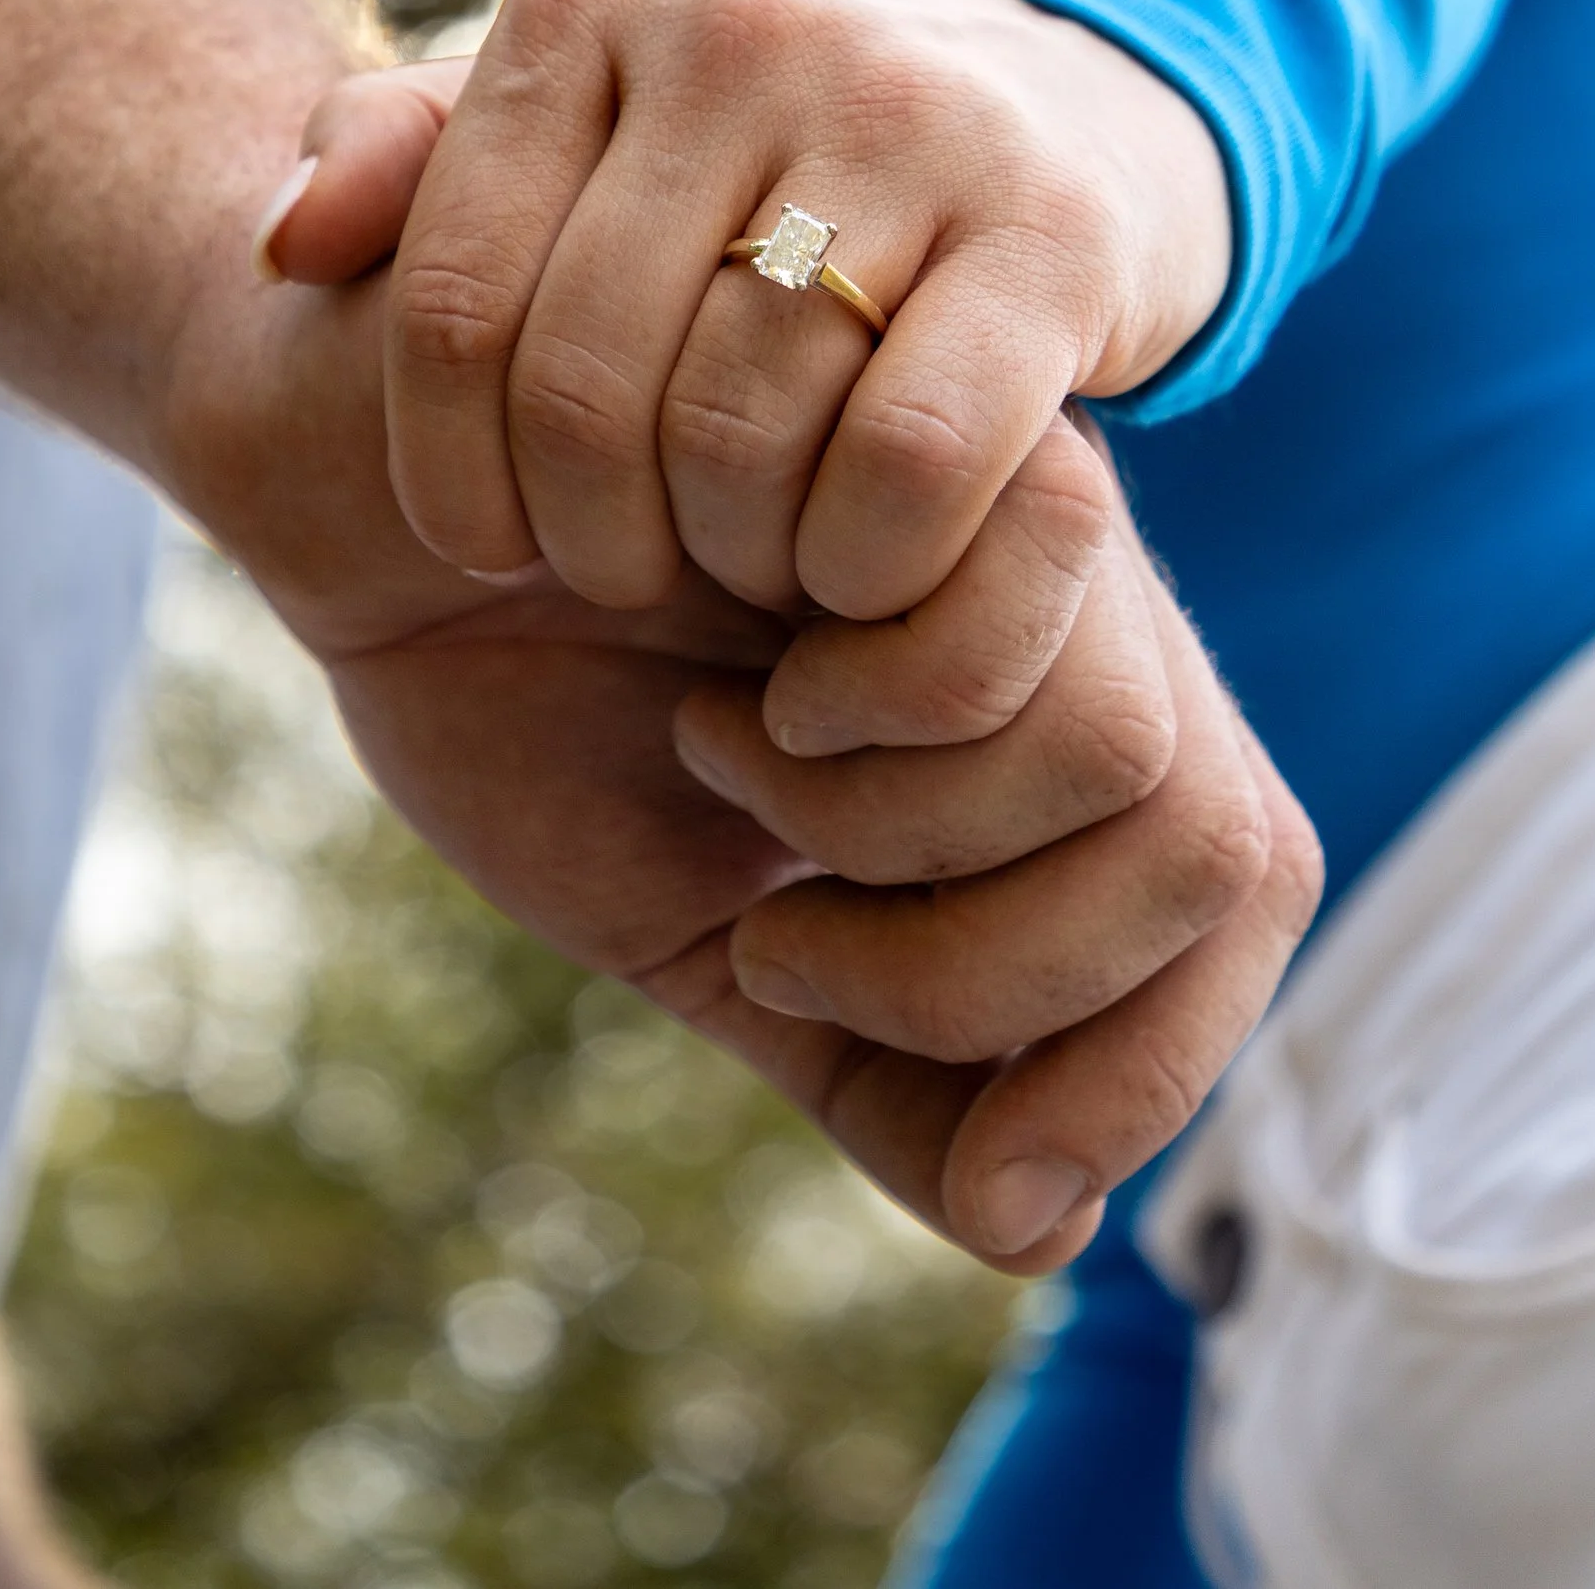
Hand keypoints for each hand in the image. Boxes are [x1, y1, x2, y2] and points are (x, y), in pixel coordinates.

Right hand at [160, 260, 1314, 1269]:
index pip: (1239, 883)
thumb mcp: (706, 927)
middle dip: (984, 970)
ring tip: (728, 753)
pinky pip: (997, 579)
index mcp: (1040, 704)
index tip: (992, 1181)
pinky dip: (848, 700)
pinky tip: (718, 659)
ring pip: (1114, 732)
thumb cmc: (525, 688)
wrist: (355, 477)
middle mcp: (1058, 583)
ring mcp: (992, 466)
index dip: (1155, 1069)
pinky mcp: (906, 367)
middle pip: (1201, 833)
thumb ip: (874, 1063)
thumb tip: (1046, 1227)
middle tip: (788, 930)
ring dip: (896, 821)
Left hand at [274, 0, 1230, 708]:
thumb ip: (405, 167)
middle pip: (584, 383)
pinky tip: (859, 570)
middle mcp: (741, 23)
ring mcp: (909, 111)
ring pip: (738, 429)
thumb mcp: (576, 133)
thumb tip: (288, 250)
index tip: (488, 541)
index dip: (445, 470)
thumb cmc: (759, 164)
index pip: (448, 299)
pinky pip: (905, 461)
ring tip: (739, 561)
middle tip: (629, 569)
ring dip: (728, 554)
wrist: (1066, 111)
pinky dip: (863, 563)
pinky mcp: (1051, 225)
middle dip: (591, 531)